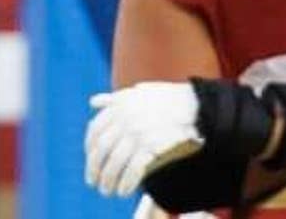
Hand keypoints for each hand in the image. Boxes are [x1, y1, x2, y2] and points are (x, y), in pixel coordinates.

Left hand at [85, 82, 202, 196]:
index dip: (90, 148)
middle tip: (93, 182)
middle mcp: (125, 119)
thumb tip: (93, 102)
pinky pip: (134, 168)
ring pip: (115, 161)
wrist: (196, 106)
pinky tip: (124, 191)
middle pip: (102, 148)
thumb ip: (115, 99)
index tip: (90, 160)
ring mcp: (138, 133)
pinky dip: (127, 182)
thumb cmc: (168, 100)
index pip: (95, 130)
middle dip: (95, 168)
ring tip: (107, 191)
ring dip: (109, 179)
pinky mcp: (152, 145)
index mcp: (118, 106)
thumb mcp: (138, 93)